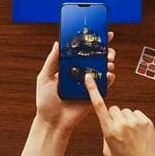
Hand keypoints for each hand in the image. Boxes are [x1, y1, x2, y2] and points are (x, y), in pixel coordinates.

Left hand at [19, 34, 115, 155]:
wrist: (52, 122)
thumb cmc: (45, 101)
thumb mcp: (44, 78)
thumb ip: (52, 61)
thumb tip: (57, 43)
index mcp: (69, 67)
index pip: (82, 52)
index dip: (92, 42)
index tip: (101, 33)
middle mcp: (80, 74)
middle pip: (96, 58)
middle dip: (105, 51)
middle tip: (108, 49)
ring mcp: (88, 84)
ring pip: (103, 69)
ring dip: (109, 62)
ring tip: (109, 61)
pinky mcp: (94, 95)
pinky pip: (105, 85)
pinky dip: (109, 78)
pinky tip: (109, 73)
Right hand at [85, 73, 154, 155]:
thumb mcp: (108, 151)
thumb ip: (105, 134)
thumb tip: (107, 123)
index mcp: (109, 131)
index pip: (98, 106)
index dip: (92, 90)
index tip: (89, 78)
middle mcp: (122, 124)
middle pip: (113, 109)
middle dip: (113, 116)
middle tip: (118, 129)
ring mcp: (135, 122)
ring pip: (125, 111)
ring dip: (125, 119)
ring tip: (130, 134)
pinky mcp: (146, 121)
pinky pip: (136, 113)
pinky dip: (136, 120)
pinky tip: (137, 132)